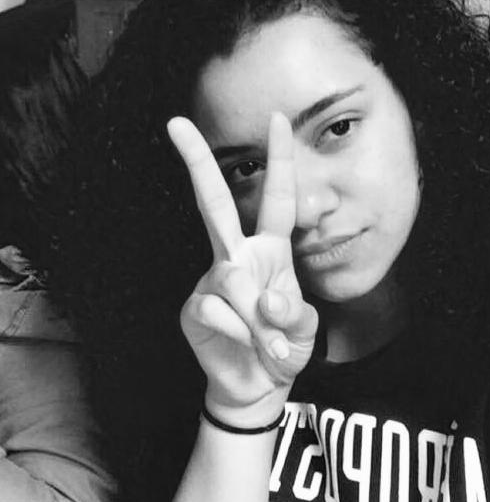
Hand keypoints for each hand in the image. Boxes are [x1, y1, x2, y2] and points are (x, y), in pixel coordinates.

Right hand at [167, 113, 317, 425]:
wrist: (260, 384)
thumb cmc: (284, 346)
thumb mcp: (303, 327)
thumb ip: (292, 311)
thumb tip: (264, 301)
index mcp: (270, 251)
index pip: (276, 198)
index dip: (280, 159)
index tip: (278, 117)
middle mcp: (238, 256)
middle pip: (216, 204)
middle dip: (198, 164)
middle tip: (174, 123)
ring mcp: (212, 280)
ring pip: (231, 277)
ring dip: (259, 318)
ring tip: (271, 344)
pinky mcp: (194, 307)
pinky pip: (217, 310)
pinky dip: (243, 333)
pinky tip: (247, 345)